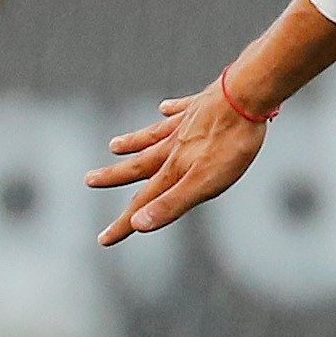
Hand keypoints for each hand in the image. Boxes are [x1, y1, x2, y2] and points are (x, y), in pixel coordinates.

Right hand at [90, 75, 270, 244]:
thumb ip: (172, 203)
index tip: (103, 240)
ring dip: (133, 143)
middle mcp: (173, 146)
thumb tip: (137, 224)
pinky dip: (170, 111)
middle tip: (89, 180)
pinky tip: (165, 107)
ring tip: (113, 146)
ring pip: (153, 137)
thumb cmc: (230, 144)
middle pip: (139, 165)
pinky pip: (180, 110)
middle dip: (114, 177)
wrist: (246, 96)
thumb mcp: (204, 182)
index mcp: (173, 169)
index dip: (124, 224)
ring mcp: (186, 124)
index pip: (143, 201)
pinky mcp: (202, 105)